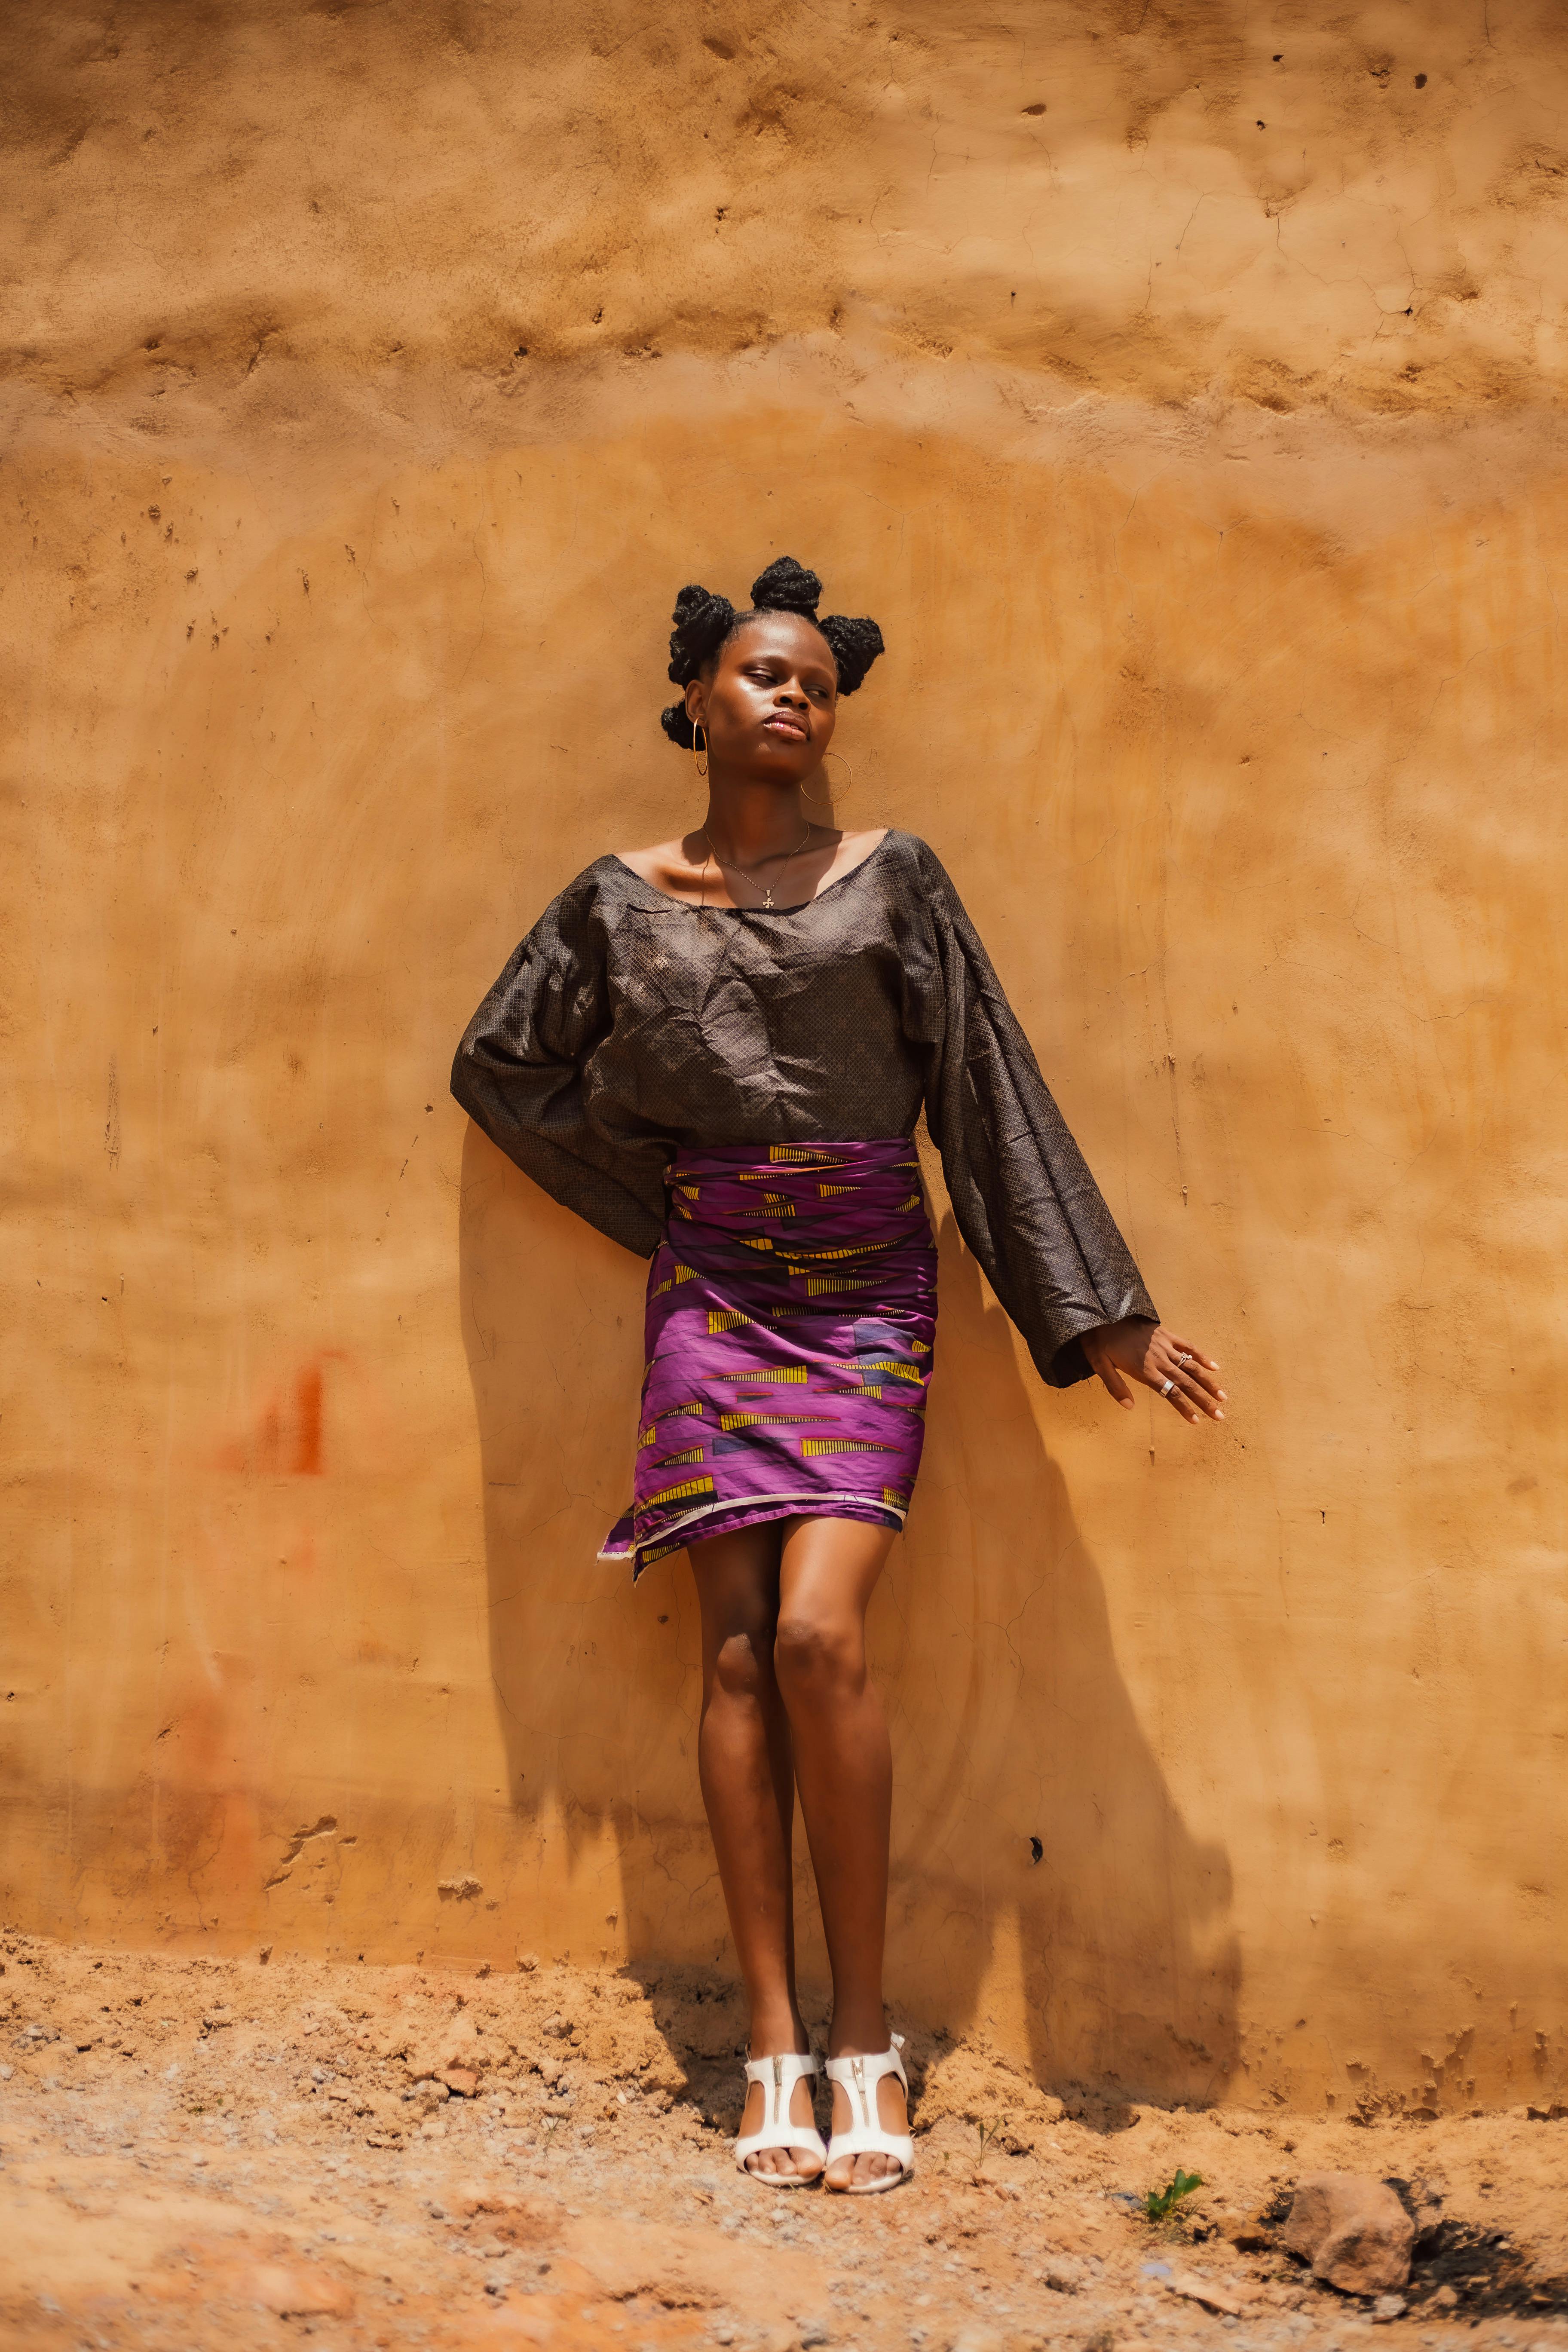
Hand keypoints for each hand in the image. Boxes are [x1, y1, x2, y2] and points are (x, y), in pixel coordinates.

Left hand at [1081, 1318, 1225, 1425]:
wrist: (1103, 1312)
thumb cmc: (1100, 1341)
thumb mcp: (1100, 1365)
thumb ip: (1115, 1387)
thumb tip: (1129, 1407)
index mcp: (1145, 1370)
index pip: (1170, 1393)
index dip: (1184, 1408)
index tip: (1196, 1421)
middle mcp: (1159, 1360)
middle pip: (1186, 1383)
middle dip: (1204, 1401)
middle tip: (1219, 1415)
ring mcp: (1165, 1346)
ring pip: (1192, 1367)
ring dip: (1208, 1383)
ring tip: (1222, 1396)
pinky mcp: (1167, 1334)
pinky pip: (1188, 1346)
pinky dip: (1202, 1356)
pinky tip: (1215, 1367)